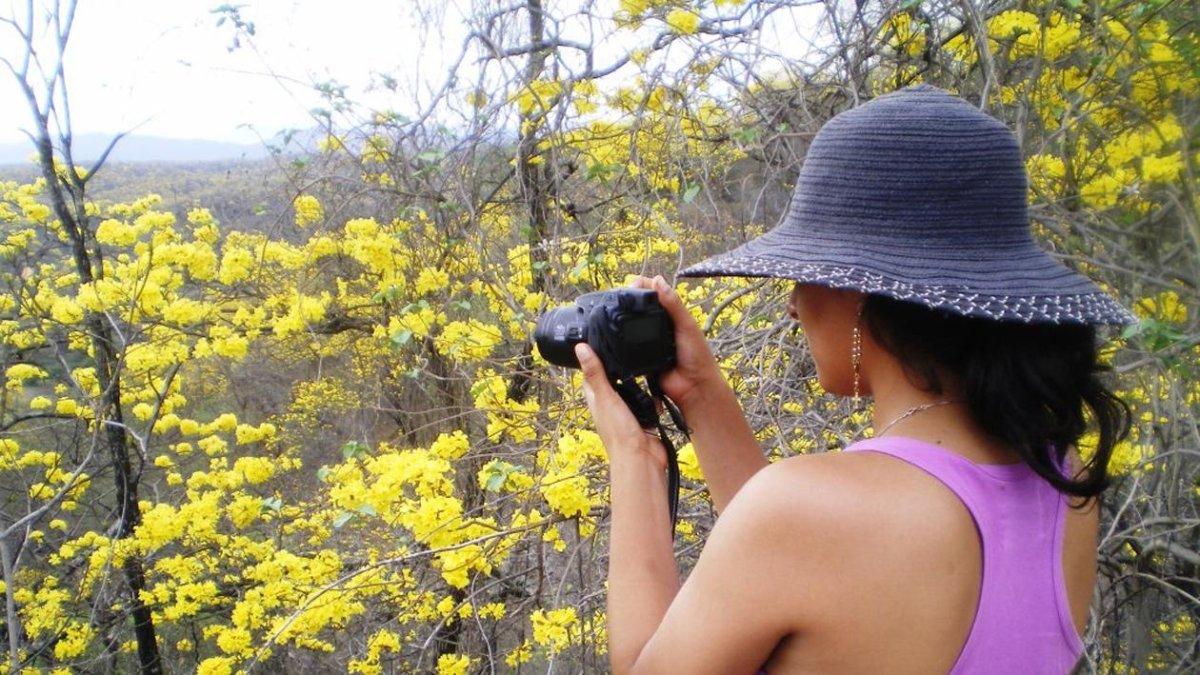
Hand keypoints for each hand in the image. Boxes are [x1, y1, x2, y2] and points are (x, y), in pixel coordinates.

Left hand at [575, 342, 667, 470]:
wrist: (642, 459)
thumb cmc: (619, 434)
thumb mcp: (606, 397)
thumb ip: (596, 373)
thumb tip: (580, 349)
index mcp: (597, 400)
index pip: (591, 376)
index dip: (594, 360)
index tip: (599, 344)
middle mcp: (611, 406)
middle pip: (614, 382)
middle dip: (623, 371)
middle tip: (629, 355)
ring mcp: (627, 414)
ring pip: (633, 392)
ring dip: (640, 387)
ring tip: (645, 376)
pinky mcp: (643, 420)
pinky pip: (649, 405)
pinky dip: (653, 401)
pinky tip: (655, 400)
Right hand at [628, 274, 722, 408]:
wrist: (694, 388)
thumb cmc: (698, 356)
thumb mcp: (687, 326)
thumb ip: (674, 305)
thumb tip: (658, 280)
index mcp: (672, 316)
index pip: (654, 295)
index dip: (643, 287)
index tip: (631, 284)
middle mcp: (659, 327)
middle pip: (640, 309)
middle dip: (629, 302)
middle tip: (618, 297)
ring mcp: (649, 342)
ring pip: (632, 327)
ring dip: (625, 321)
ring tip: (612, 312)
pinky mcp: (640, 358)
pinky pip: (629, 348)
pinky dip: (623, 342)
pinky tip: (615, 335)